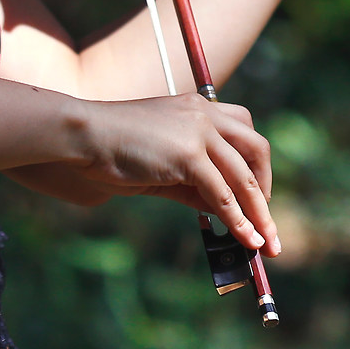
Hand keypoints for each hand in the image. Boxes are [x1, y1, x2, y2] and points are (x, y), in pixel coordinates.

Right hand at [66, 94, 279, 252]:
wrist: (83, 135)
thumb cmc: (114, 149)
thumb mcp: (164, 164)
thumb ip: (194, 183)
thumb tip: (223, 210)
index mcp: (199, 107)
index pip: (244, 130)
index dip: (256, 164)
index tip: (259, 191)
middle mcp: (205, 113)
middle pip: (256, 149)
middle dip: (266, 187)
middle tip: (266, 218)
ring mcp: (199, 131)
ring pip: (243, 176)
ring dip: (259, 213)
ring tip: (266, 241)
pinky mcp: (188, 154)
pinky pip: (222, 193)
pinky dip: (238, 220)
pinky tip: (245, 238)